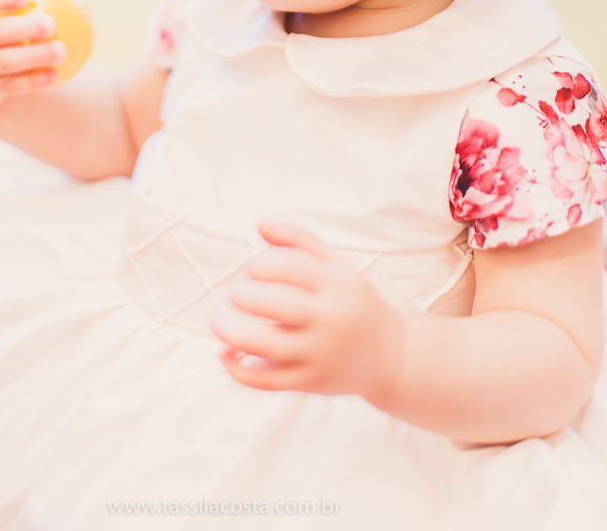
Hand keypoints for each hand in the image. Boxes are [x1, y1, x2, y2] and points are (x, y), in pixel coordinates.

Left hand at [211, 223, 402, 399]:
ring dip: (235, 335)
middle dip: (247, 297)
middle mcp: (331, 319)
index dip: (264, 264)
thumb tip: (258, 223)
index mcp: (337, 284)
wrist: (390, 354)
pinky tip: (225, 357)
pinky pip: (271, 381)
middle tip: (234, 294)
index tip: (253, 269)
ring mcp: (321, 353)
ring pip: (270, 347)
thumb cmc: (352, 300)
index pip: (294, 268)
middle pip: (281, 306)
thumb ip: (298, 239)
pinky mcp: (312, 382)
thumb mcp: (336, 264)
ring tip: (217, 322)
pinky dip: (242, 372)